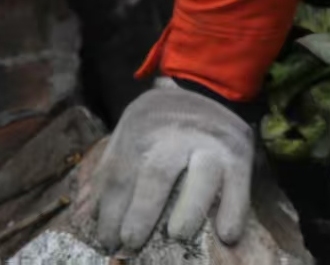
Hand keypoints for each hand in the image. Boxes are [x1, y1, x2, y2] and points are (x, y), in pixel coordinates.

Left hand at [93, 78, 253, 249]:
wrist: (202, 87)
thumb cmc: (158, 121)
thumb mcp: (129, 129)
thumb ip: (113, 166)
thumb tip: (92, 214)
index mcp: (139, 129)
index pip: (121, 173)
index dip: (111, 210)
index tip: (106, 240)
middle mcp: (172, 133)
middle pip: (155, 174)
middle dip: (141, 213)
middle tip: (130, 243)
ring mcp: (207, 142)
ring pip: (199, 177)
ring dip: (188, 211)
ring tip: (176, 236)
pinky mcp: (237, 152)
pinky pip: (237, 184)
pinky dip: (233, 210)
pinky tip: (225, 234)